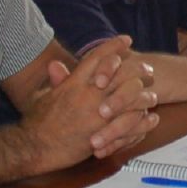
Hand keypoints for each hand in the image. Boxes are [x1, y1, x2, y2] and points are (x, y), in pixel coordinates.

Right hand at [22, 39, 158, 168]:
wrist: (34, 147)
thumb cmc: (37, 123)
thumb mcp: (44, 96)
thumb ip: (56, 81)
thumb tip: (55, 65)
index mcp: (73, 83)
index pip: (97, 58)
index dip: (114, 47)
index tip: (126, 40)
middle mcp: (88, 95)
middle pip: (121, 74)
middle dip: (137, 68)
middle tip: (147, 68)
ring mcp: (97, 114)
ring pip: (131, 98)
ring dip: (144, 96)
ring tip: (152, 95)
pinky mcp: (103, 134)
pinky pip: (131, 125)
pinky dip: (144, 121)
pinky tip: (152, 119)